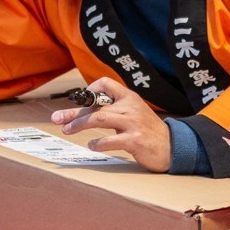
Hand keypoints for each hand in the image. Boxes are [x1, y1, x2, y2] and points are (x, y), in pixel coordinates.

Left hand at [52, 79, 173, 172]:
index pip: (106, 83)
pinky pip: (110, 140)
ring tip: (67, 130)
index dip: (90, 91)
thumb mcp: (132, 113)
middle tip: (56, 119)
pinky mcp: (135, 140)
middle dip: (73, 112)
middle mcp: (129, 107)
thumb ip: (112, 109)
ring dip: (79, 124)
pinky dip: (97, 143)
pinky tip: (92, 145)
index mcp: (128, 97)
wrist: (173, 147)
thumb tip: (82, 111)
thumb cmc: (146, 130)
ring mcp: (133, 123)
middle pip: (95, 105)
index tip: (81, 102)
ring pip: (99, 119)